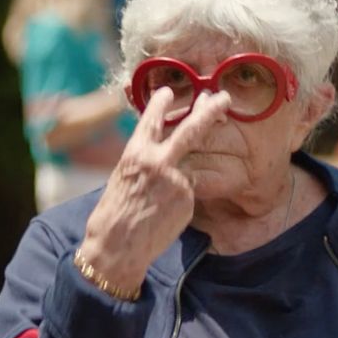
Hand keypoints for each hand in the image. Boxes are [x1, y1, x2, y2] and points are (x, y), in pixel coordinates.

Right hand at [78, 88, 231, 291]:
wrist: (117, 246)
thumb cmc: (114, 213)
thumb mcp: (123, 176)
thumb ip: (143, 159)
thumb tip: (160, 148)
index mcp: (135, 152)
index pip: (152, 119)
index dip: (161, 103)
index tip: (169, 91)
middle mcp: (158, 161)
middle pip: (191, 129)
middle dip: (209, 110)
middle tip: (223, 97)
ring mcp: (176, 179)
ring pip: (190, 165)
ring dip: (189, 167)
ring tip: (172, 180)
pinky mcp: (187, 199)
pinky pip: (189, 191)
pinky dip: (180, 198)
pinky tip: (163, 212)